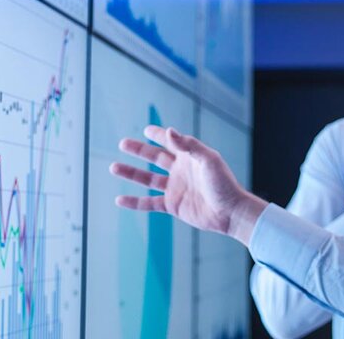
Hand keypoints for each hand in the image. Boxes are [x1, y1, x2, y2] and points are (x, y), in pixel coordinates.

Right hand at [111, 125, 267, 244]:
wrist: (230, 213)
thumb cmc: (224, 184)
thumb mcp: (208, 160)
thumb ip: (189, 145)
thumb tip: (169, 131)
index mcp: (190, 157)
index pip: (171, 141)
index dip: (159, 135)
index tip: (147, 130)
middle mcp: (181, 171)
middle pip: (155, 158)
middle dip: (139, 150)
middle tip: (122, 143)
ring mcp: (176, 188)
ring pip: (148, 179)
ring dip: (131, 173)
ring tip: (113, 167)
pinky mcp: (173, 206)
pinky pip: (149, 203)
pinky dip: (134, 202)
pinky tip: (119, 200)